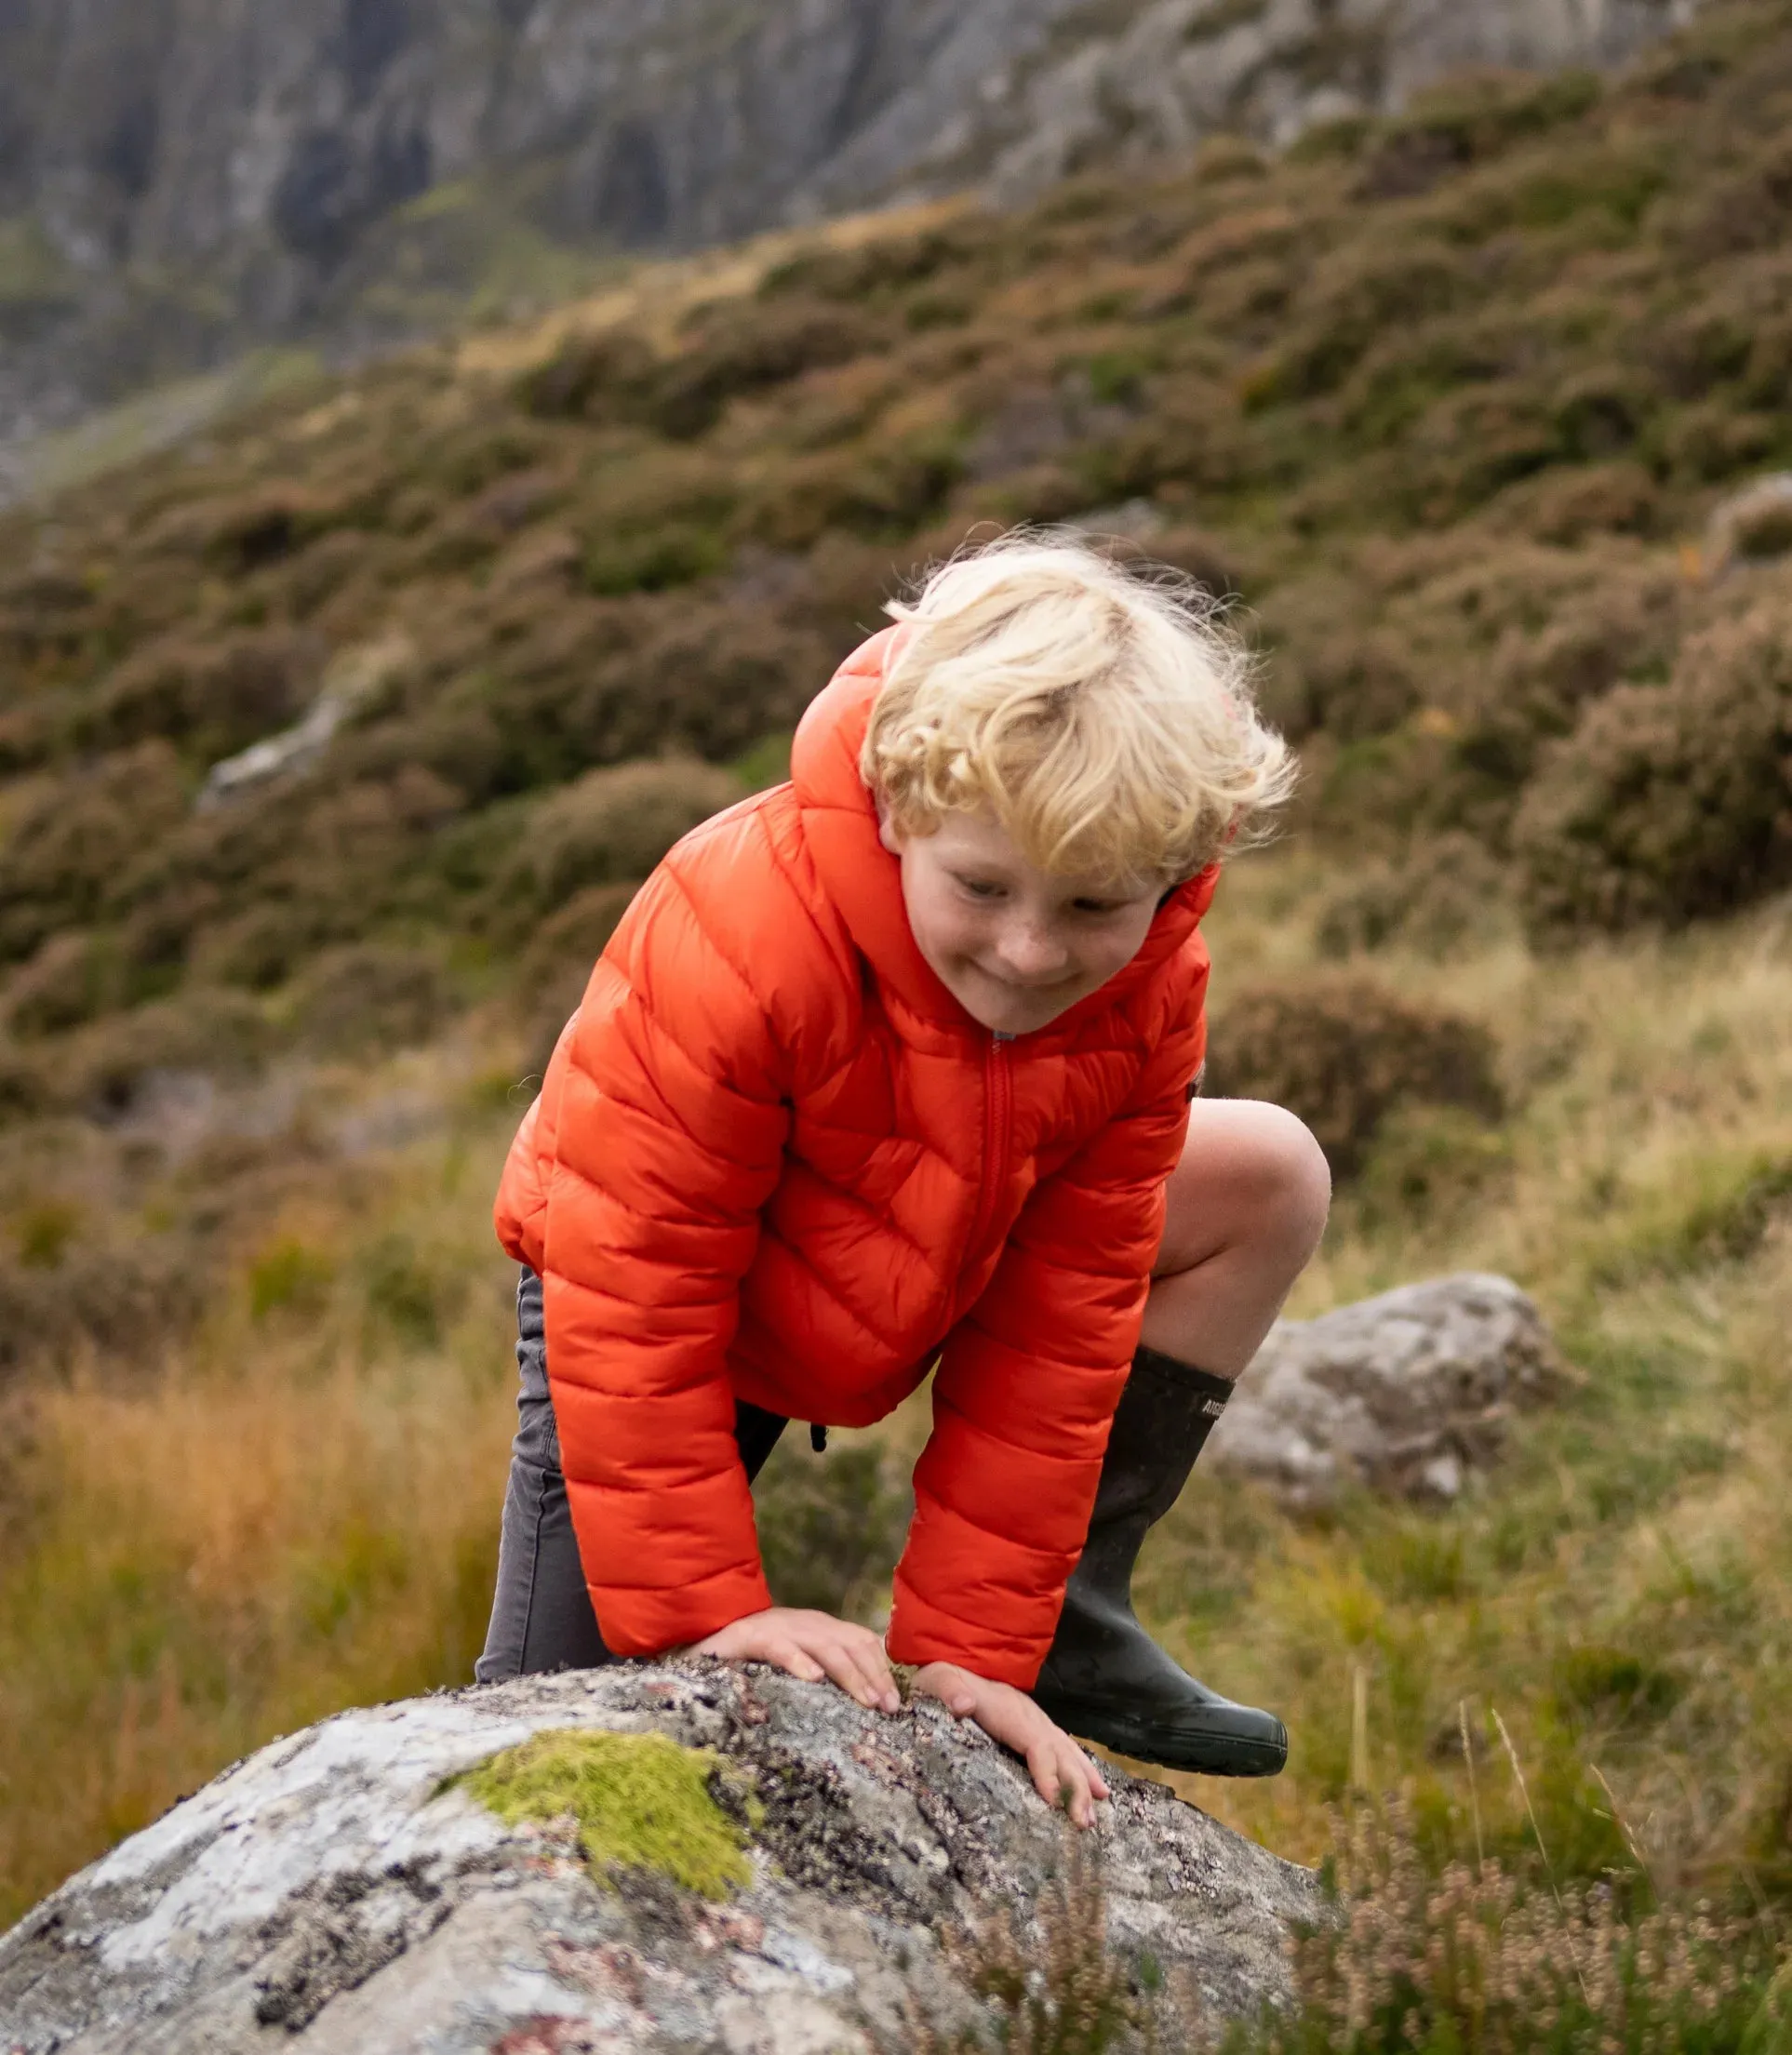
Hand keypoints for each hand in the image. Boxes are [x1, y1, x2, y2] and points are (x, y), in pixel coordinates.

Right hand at [690, 1607, 900, 1713]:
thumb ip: (822, 1672)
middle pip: (849, 1643)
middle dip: (873, 1676)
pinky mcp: (748, 1636)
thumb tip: (864, 1701)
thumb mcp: (793, 1664)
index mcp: (817, 1628)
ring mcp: (777, 1625)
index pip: (860, 1641)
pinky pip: (779, 1646)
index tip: (894, 1703)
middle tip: (886, 1708)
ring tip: (865, 1700)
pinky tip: (813, 1679)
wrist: (701, 1640)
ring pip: (823, 1644)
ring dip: (848, 1673)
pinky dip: (798, 1660)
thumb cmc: (749, 1662)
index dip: (880, 1669)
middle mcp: (802, 1622)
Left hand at [911, 1662, 1110, 1827]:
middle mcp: (1027, 1713)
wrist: (945, 1670)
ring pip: (1065, 1749)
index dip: (1047, 1771)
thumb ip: (948, 1691)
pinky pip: (1061, 1748)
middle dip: (1076, 1784)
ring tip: (1099, 1808)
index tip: (1053, 1802)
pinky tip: (1093, 1787)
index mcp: (1006, 1707)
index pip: (1035, 1742)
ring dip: (1084, 1779)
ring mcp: (1033, 1719)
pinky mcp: (1031, 1727)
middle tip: (1085, 1822)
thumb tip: (964, 1704)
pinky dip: (1079, 1767)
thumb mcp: (936, 1681)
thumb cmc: (939, 1683)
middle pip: (1058, 1749)